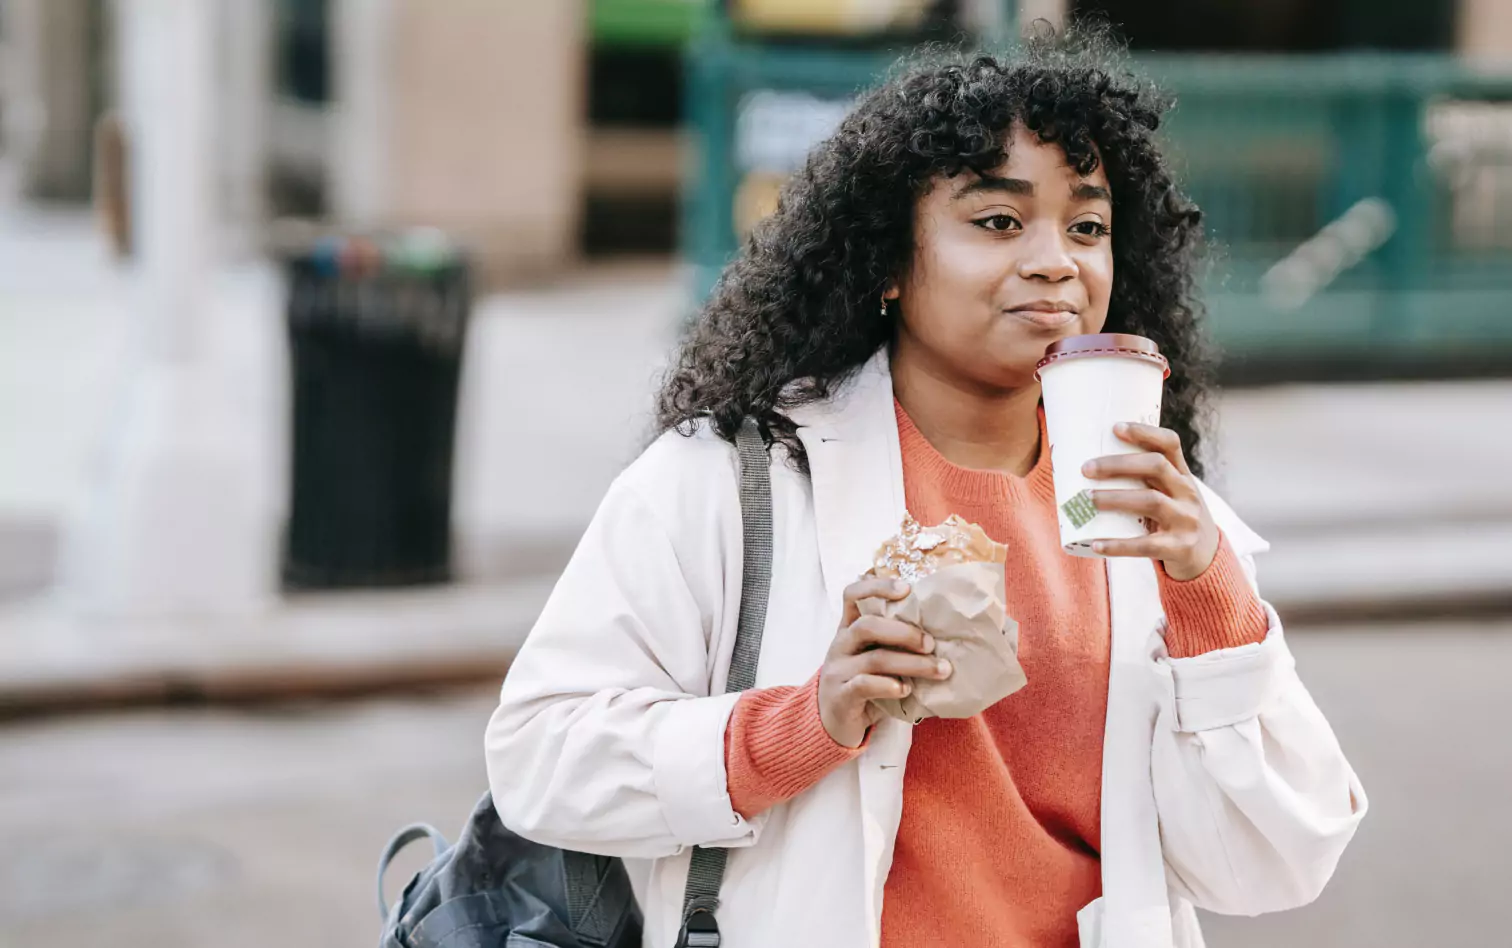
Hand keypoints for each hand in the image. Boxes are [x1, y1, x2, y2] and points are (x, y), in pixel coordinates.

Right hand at [818, 577, 951, 747]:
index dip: (877, 587)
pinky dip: (890, 685)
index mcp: (848, 629)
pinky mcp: (841, 697)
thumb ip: (894, 644)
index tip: (906, 589)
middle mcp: (840, 645)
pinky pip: (865, 685)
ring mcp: (838, 671)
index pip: (852, 595)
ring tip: (938, 670)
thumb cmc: (863, 685)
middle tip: (931, 644)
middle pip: (867, 626)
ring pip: (875, 658)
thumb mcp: (873, 658)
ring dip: (912, 663)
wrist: (831, 722)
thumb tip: (943, 636)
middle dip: (905, 632)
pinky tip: (906, 690)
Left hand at [1081, 422, 1219, 580]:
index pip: (1169, 444)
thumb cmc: (1173, 518)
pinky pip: (1146, 545)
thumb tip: (1088, 467)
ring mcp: (1186, 520)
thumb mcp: (1170, 494)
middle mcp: (1188, 493)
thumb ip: (1143, 480)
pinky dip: (1119, 545)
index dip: (1144, 432)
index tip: (1115, 428)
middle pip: (1156, 467)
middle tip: (1086, 469)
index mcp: (1182, 475)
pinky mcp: (1179, 547)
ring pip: (1151, 501)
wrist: (1206, 558)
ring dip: (1115, 498)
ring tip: (1086, 500)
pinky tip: (1097, 545)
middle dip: (1118, 464)